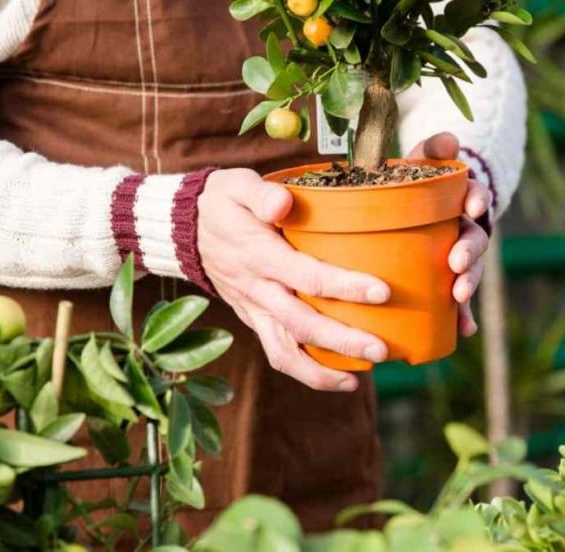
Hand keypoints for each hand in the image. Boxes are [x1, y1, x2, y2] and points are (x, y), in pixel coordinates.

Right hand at [197, 169, 389, 392]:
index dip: (345, 287)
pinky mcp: (252, 319)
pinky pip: (277, 352)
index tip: (382, 292)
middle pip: (301, 324)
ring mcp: (253, 309)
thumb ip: (261, 194)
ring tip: (358, 380)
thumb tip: (283, 203)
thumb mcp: (236, 185)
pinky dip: (305, 371)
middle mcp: (256, 289)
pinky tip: (338, 377)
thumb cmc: (221, 203)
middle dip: (342, 341)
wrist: (182, 228)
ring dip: (321, 371)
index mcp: (258, 254)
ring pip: (284, 351)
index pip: (307, 275)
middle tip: (381, 349)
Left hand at [407, 132, 491, 337]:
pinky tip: (464, 331)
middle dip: (470, 253)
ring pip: (469, 272)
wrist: (409, 213)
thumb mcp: (421, 162)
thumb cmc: (414, 185)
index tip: (473, 207)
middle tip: (457, 263)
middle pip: (475, 240)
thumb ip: (431, 149)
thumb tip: (450, 138)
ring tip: (459, 299)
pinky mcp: (448, 282)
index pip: (478, 196)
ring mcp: (459, 258)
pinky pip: (457, 303)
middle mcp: (466, 229)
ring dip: (468, 284)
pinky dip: (463, 317)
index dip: (478, 200)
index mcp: (462, 200)